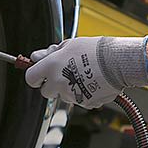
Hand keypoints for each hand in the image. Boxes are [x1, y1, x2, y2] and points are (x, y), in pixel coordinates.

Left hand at [25, 36, 147, 108]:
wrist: (116, 62)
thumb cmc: (95, 50)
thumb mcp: (69, 44)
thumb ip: (50, 53)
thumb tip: (37, 56)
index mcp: (51, 67)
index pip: (31, 78)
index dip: (35, 76)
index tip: (40, 74)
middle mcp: (58, 82)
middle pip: (46, 91)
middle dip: (52, 85)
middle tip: (64, 74)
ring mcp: (71, 94)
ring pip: (63, 96)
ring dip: (69, 88)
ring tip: (84, 75)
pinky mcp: (84, 102)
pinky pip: (79, 99)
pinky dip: (83, 93)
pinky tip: (92, 82)